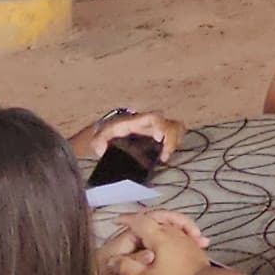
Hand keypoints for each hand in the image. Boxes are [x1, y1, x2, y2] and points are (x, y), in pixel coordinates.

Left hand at [67, 107, 182, 165]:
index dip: (160, 126)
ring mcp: (155, 129)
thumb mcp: (99, 137)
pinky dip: (174, 145)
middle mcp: (149, 124)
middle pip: (171, 124)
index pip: (154, 118)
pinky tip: (164, 156)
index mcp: (137, 122)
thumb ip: (98, 142)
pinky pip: (174, 137)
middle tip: (165, 155)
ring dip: (176, 142)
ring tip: (165, 156)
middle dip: (172, 139)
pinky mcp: (159, 137)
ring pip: (176, 129)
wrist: (106, 131)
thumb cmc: (105, 133)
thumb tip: (102, 149)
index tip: (159, 138)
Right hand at [106, 208, 208, 274]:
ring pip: (170, 222)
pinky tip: (170, 239)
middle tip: (131, 221)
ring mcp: (185, 237)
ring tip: (149, 228)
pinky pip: (181, 230)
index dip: (126, 219)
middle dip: (142, 217)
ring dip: (158, 222)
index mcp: (159, 236)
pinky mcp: (194, 245)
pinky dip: (171, 230)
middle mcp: (173, 232)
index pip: (140, 221)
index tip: (117, 221)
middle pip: (156, 216)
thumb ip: (126, 268)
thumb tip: (111, 261)